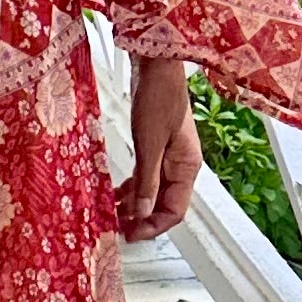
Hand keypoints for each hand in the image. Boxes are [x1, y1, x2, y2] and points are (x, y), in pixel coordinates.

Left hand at [119, 54, 202, 242]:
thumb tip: (142, 213)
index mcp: (187, 166)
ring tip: (113, 215)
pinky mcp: (158, 146)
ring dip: (135, 204)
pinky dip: (133, 187)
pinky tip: (117, 193)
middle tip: (119, 229)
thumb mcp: (150, 143)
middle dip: (143, 218)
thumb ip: (147, 180)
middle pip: (165, 203)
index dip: (154, 226)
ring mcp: (170, 156)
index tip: (132, 234)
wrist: (157, 67)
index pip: (175, 210)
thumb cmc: (158, 97)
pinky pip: (147, 176)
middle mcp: (182, 165)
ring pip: (154, 191)